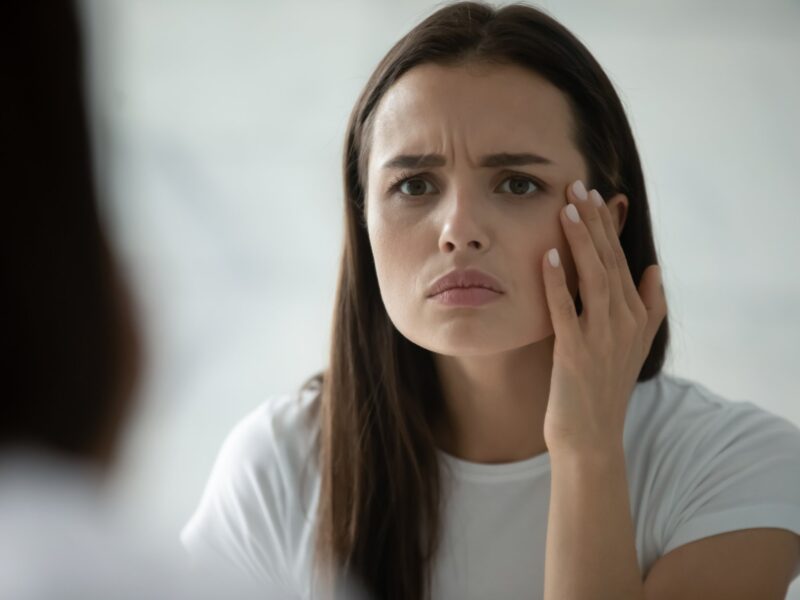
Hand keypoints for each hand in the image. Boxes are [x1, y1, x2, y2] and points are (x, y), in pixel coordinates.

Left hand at [541, 180, 666, 457]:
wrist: (590, 436)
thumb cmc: (603, 387)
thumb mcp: (633, 345)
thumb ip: (647, 305)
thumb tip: (653, 267)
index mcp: (636, 316)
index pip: (620, 260)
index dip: (606, 227)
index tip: (594, 195)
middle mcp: (624, 322)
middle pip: (608, 262)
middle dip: (593, 223)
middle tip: (578, 186)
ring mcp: (602, 338)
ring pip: (593, 279)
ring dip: (580, 242)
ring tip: (566, 208)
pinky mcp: (576, 353)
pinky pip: (566, 310)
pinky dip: (558, 283)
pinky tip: (547, 257)